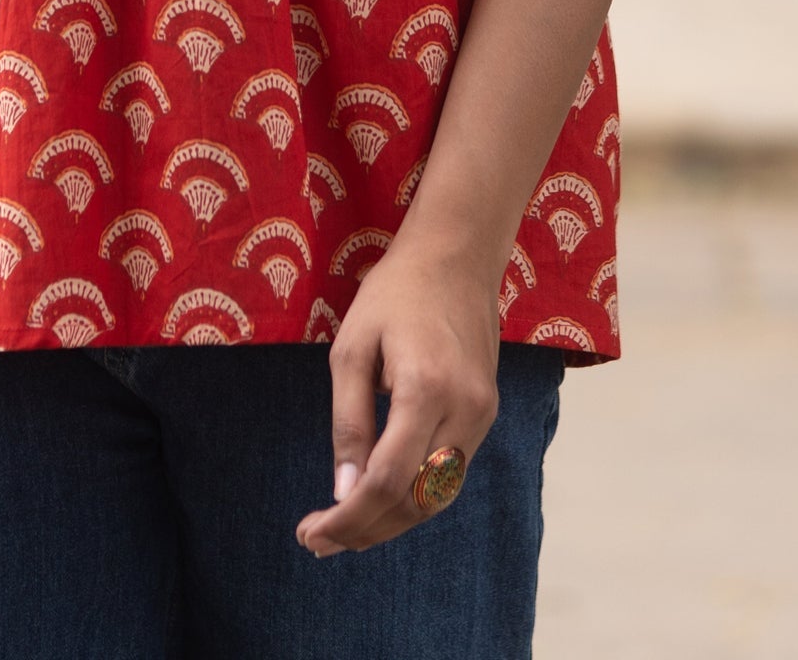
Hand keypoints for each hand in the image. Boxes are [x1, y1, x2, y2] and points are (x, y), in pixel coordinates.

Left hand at [294, 232, 499, 555]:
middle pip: (416, 501)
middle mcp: (465, 412)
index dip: (348, 518)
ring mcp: (482, 417)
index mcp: (425, 390)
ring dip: (390, 522)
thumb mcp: (351, 349)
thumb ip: (348, 423)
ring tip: (343, 529)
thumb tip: (343, 493)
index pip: (388, 481)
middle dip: (365, 530)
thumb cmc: (394, 294)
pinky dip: (414, 496)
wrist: (456, 258)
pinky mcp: (486, 416)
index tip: (310, 532)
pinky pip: (450, 474)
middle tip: (318, 539)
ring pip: (437, 498)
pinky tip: (379, 498)